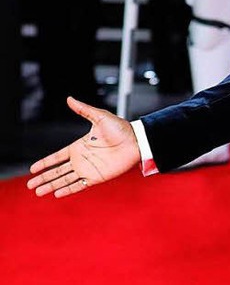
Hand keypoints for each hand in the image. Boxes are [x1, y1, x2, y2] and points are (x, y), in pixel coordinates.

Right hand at [26, 97, 140, 197]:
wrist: (136, 141)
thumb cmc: (121, 128)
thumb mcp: (99, 117)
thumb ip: (83, 109)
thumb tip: (69, 98)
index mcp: (79, 146)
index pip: (57, 157)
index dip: (45, 162)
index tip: (32, 169)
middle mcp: (81, 159)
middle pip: (58, 171)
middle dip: (43, 178)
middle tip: (30, 185)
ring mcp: (88, 169)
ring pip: (65, 179)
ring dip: (51, 186)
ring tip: (38, 192)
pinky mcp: (96, 177)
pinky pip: (79, 185)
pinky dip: (67, 190)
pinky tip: (57, 194)